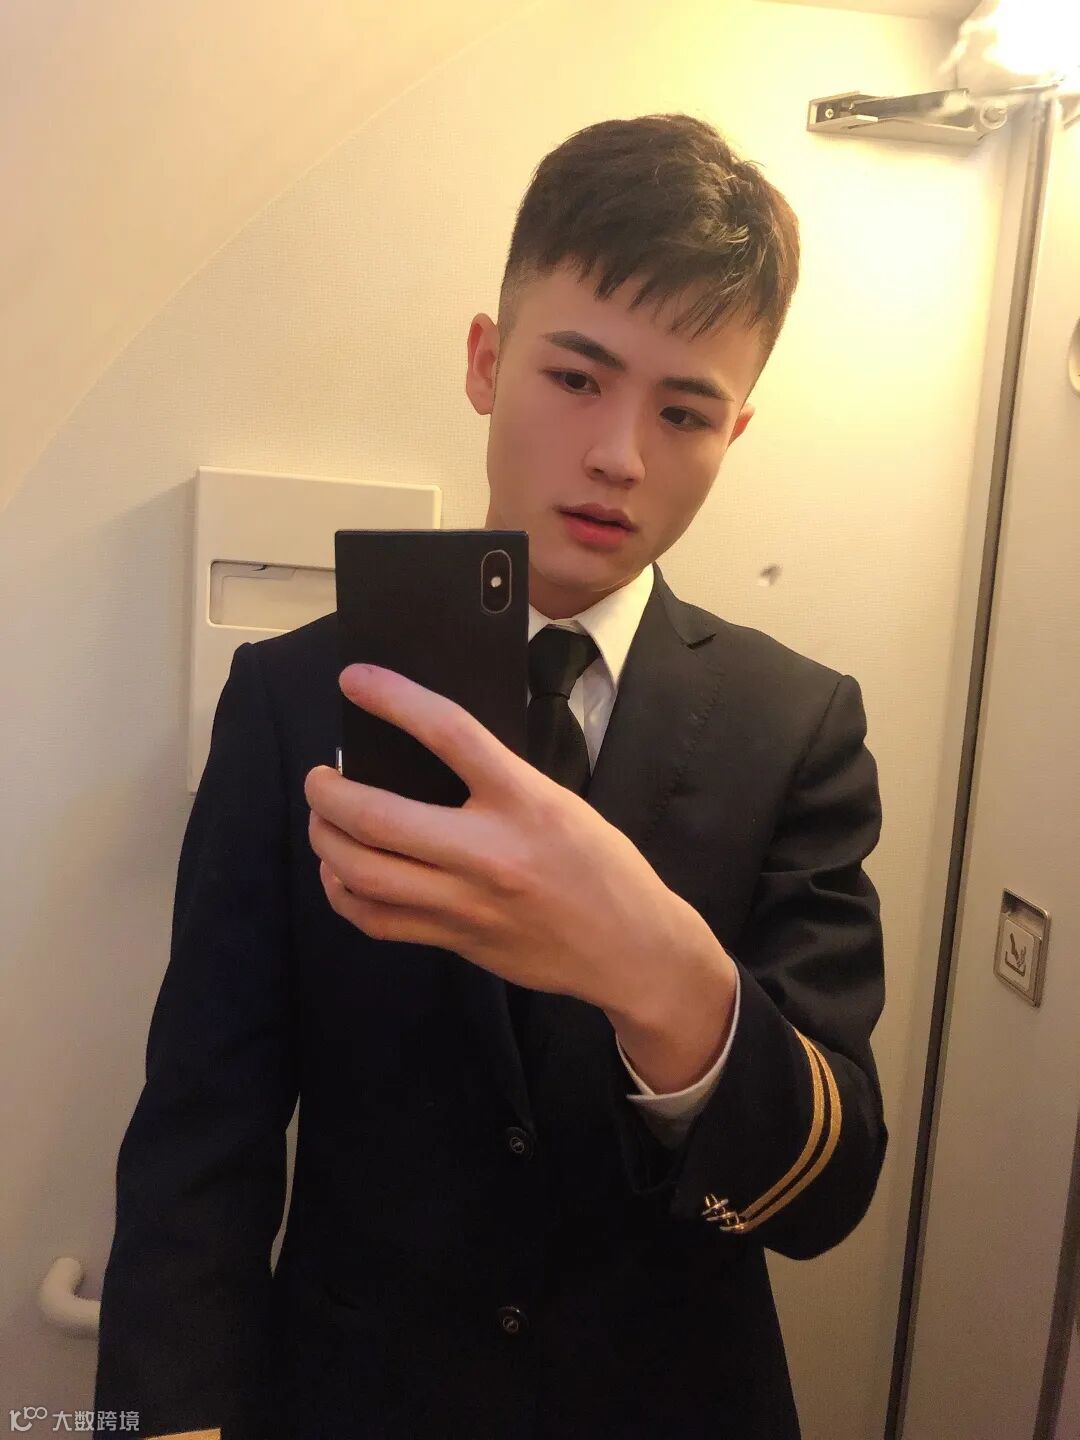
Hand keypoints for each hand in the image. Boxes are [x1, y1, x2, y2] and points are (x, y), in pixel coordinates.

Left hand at [304, 663, 706, 1022]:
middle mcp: (490, 853)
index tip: (355, 680)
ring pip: (364, 873)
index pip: (449, 733)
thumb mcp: (560, 803)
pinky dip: (343, 893)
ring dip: (326, 839)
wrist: (630, 949)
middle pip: (378, 817)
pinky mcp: (455, 939)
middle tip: (319, 776)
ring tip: (324, 820)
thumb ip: (499, 781)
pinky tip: (341, 874)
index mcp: (526, 802)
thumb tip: (426, 752)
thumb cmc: (600, 866)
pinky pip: (377, 920)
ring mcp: (467, 903)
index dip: (395, 699)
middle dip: (328, 792)